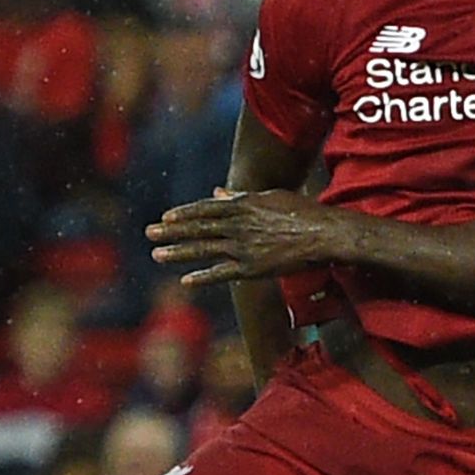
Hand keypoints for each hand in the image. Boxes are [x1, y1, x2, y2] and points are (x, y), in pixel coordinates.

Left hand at [148, 188, 358, 286]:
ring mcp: (244, 247)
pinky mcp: (253, 268)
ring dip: (178, 252)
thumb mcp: (270, 198)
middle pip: (198, 228)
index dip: (184, 214)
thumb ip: (241, 197)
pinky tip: (185, 280)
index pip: (206, 209)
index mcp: (244, 206)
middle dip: (171, 231)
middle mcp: (239, 225)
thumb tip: (217, 193)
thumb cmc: (303, 213)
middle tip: (149, 234)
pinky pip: (222, 273)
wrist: (325, 234)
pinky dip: (203, 277)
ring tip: (157, 255)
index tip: (165, 217)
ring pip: (204, 249)